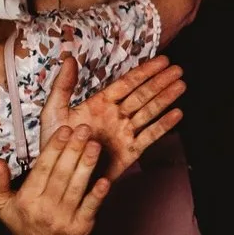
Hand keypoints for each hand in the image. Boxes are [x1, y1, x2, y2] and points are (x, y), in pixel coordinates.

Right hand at [0, 120, 108, 234]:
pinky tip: (105, 179)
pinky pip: (91, 207)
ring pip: (77, 187)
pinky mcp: (81, 227)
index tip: (64, 130)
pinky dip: (98, 194)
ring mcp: (65, 218)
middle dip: (73, 150)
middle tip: (83, 129)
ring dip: (87, 165)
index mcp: (27, 199)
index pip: (43, 168)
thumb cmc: (22, 226)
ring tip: (94, 145)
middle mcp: (45, 208)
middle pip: (61, 174)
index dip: (55, 148)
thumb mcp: (0, 206)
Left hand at [48, 55, 186, 176]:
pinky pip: (150, 136)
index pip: (127, 83)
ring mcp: (125, 132)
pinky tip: (177, 114)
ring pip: (149, 112)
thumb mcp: (53, 112)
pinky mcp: (131, 150)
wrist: (60, 175)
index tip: (161, 60)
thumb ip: (62, 86)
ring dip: (166, 98)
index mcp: (100, 104)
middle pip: (143, 95)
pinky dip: (163, 125)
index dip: (144, 72)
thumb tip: (69, 59)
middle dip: (160, 82)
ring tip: (181, 86)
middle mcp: (116, 116)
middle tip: (178, 69)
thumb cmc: (56, 144)